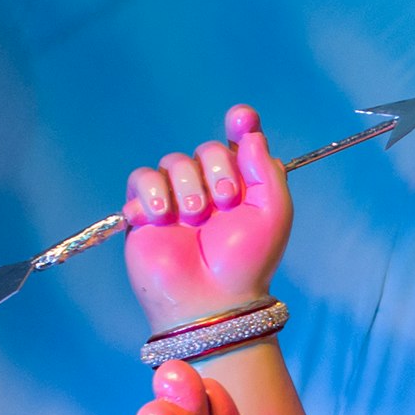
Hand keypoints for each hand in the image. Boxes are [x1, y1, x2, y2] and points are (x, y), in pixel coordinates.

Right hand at [122, 107, 291, 333]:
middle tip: (223, 203)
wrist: (210, 297)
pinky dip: (151, 194)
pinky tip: (161, 218)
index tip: (240, 117)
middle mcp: (210, 187)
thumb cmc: (246, 262)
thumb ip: (266, 171)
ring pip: (173, 161)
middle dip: (216, 171)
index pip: (240, 142)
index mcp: (243, 186)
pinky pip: (141, 179)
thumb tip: (250, 134)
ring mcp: (177, 197)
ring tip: (193, 219)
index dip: (241, 123)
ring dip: (186, 187)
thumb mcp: (273, 215)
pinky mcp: (146, 210)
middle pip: (206, 150)